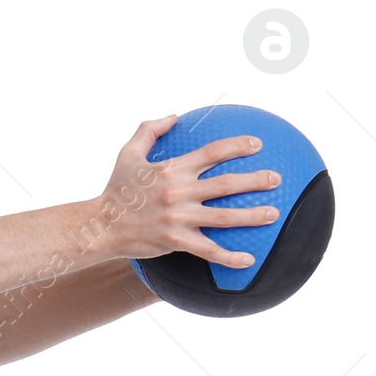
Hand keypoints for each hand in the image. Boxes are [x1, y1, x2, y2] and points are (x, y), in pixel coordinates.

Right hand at [90, 115, 281, 268]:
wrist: (100, 227)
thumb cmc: (115, 191)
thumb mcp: (127, 154)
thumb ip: (149, 130)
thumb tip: (173, 116)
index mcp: (173, 170)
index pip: (213, 152)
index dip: (237, 146)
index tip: (257, 145)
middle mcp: (180, 193)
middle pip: (227, 184)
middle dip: (255, 180)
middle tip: (275, 179)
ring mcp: (179, 219)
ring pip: (224, 217)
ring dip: (252, 216)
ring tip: (273, 214)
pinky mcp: (176, 241)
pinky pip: (208, 250)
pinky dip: (230, 257)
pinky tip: (248, 260)